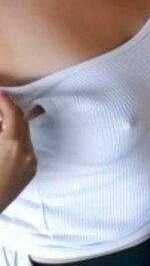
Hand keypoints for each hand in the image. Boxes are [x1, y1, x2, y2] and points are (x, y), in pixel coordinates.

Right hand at [0, 93, 36, 212]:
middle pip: (21, 124)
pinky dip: (14, 142)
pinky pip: (24, 150)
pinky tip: (2, 142)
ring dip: (11, 128)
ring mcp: (31, 164)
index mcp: (13, 144)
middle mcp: (27, 152)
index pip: (14, 114)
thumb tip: (1, 117)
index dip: (5, 101)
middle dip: (8, 113)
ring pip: (23, 137)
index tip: (0, 93)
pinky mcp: (30, 173)